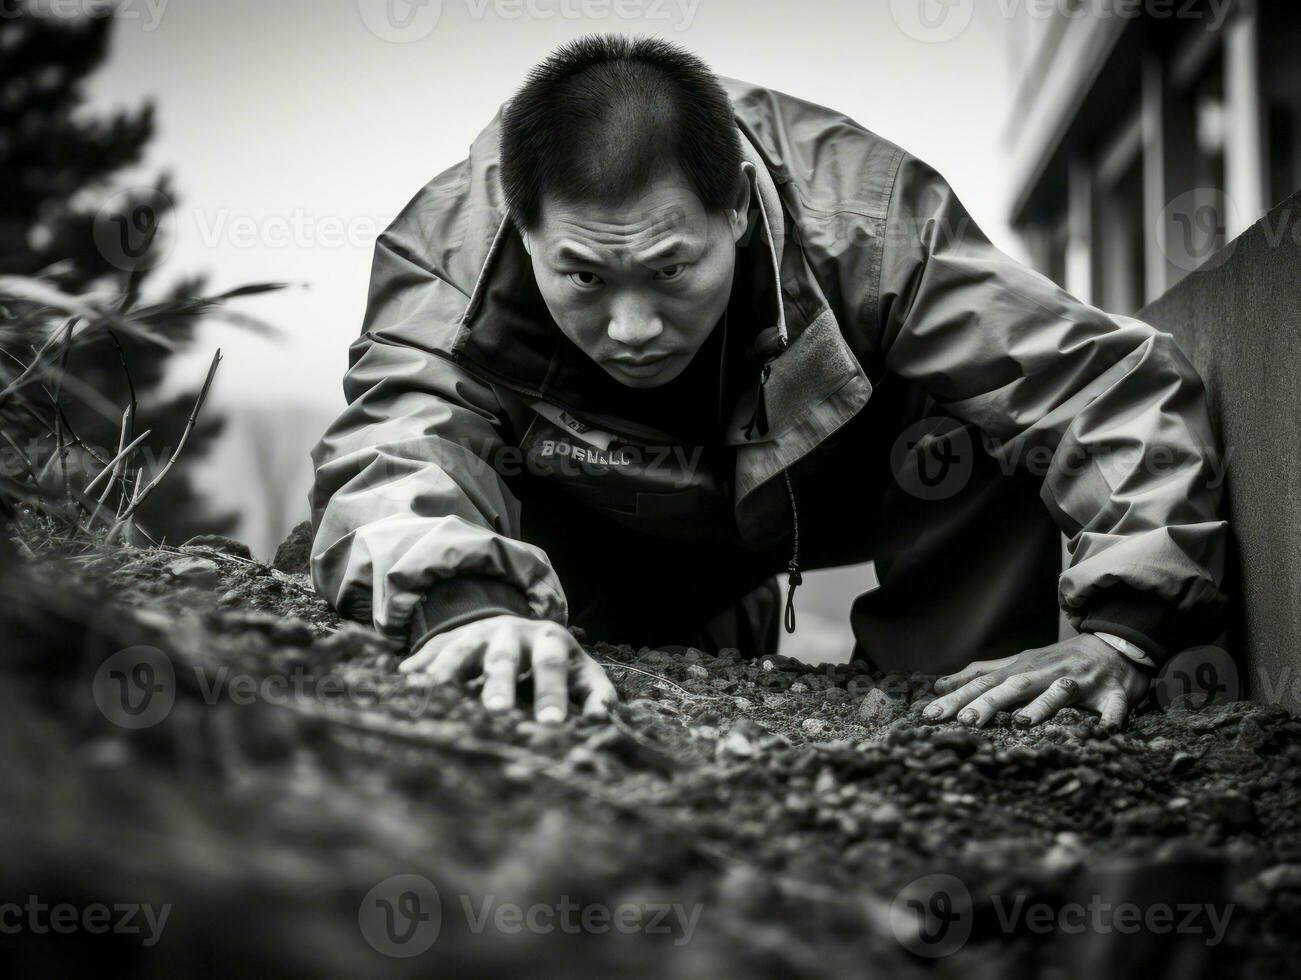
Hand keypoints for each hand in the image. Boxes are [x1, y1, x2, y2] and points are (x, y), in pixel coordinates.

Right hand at [399, 615, 615, 722]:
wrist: (514, 626)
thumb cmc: (554, 662)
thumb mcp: (581, 672)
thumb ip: (595, 695)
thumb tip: (604, 721)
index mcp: (548, 639)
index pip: (551, 666)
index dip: (551, 693)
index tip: (552, 724)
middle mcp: (510, 632)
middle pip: (503, 658)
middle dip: (499, 684)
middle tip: (496, 712)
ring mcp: (475, 634)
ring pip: (460, 652)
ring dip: (449, 675)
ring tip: (435, 700)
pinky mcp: (447, 641)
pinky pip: (429, 654)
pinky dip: (417, 669)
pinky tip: (401, 684)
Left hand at [924, 634, 1148, 729]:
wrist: (1115, 645)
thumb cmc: (1059, 661)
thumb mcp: (1018, 664)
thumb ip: (981, 674)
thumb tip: (940, 685)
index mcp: (1022, 669)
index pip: (983, 682)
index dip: (957, 698)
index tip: (929, 715)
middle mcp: (1047, 673)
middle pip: (1013, 687)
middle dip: (989, 702)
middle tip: (965, 720)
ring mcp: (1080, 682)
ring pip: (1059, 693)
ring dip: (1042, 707)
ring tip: (1022, 723)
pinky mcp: (1114, 693)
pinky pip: (1113, 707)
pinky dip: (1111, 719)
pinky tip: (1105, 732)